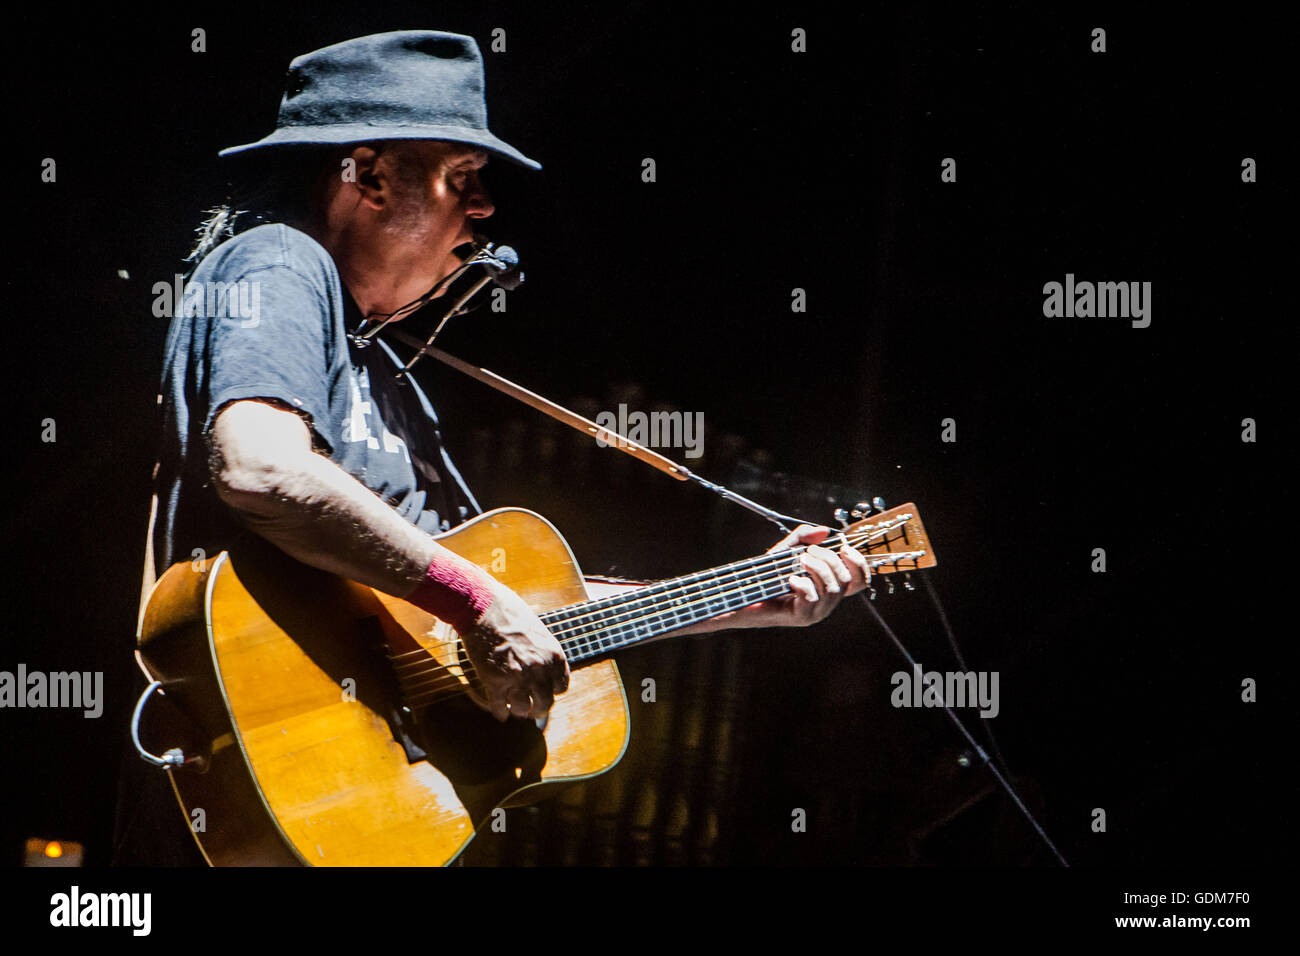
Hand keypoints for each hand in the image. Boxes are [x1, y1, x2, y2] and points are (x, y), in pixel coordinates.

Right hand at [460, 583, 569, 721]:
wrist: (485, 608)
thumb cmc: (511, 614)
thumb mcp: (539, 632)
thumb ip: (544, 653)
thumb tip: (544, 670)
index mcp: (554, 656)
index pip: (561, 686)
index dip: (551, 691)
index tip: (545, 691)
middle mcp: (539, 670)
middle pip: (544, 702)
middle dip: (538, 708)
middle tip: (532, 710)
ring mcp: (517, 677)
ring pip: (523, 709)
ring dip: (519, 711)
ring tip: (515, 710)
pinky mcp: (495, 682)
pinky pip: (500, 707)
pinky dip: (500, 713)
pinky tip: (500, 713)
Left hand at [749, 524, 871, 627]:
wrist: (746, 596)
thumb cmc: (768, 576)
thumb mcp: (786, 551)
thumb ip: (804, 538)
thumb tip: (824, 530)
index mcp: (829, 587)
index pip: (859, 581)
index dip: (859, 564)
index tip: (844, 548)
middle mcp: (827, 602)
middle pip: (845, 581)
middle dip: (829, 560)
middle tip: (808, 552)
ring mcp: (816, 612)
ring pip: (832, 589)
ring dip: (817, 569)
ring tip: (800, 560)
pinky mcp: (802, 617)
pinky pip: (812, 598)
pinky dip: (803, 584)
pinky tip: (790, 579)